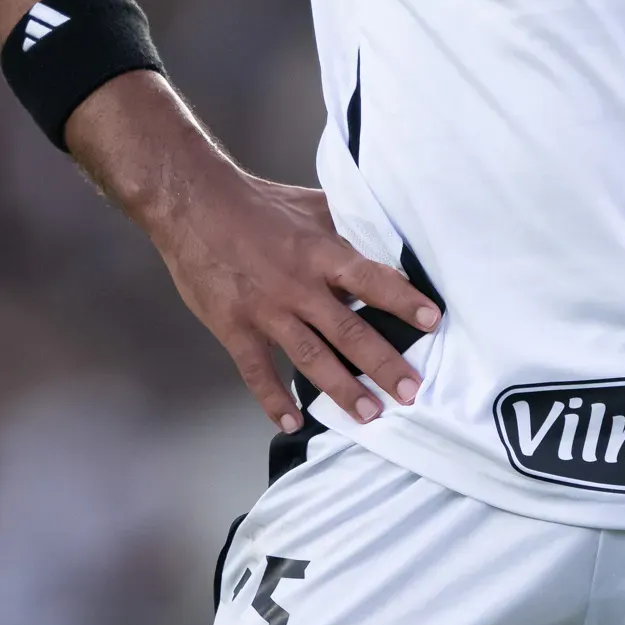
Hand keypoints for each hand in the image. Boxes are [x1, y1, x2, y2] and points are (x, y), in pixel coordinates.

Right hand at [143, 169, 441, 432]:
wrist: (193, 204)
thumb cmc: (258, 203)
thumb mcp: (311, 204)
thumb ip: (346, 224)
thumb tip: (385, 233)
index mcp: (320, 252)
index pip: (370, 279)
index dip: (401, 299)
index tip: (431, 321)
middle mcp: (298, 286)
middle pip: (347, 330)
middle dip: (382, 363)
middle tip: (411, 391)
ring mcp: (266, 311)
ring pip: (310, 357)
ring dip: (341, 389)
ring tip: (370, 415)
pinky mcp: (235, 328)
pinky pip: (257, 371)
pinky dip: (273, 399)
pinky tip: (292, 421)